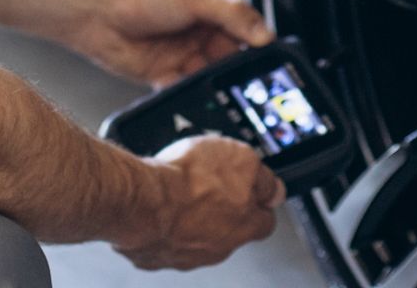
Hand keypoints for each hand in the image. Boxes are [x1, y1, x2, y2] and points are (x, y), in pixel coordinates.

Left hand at [70, 0, 274, 86]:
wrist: (94, 12)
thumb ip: (232, 14)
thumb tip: (264, 34)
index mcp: (212, 2)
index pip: (245, 26)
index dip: (258, 44)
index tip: (271, 63)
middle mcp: (200, 27)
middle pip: (231, 56)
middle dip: (239, 72)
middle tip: (253, 89)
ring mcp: (183, 51)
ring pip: (211, 76)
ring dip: (218, 88)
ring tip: (230, 101)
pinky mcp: (165, 73)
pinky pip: (187, 91)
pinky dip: (195, 100)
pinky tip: (202, 106)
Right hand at [116, 135, 284, 270]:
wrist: (141, 200)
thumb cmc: (188, 181)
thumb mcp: (242, 159)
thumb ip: (263, 178)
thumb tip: (275, 190)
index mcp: (244, 226)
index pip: (266, 221)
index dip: (260, 202)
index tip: (252, 189)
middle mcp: (218, 248)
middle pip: (229, 229)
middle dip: (222, 207)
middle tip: (208, 182)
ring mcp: (185, 255)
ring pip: (195, 235)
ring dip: (190, 216)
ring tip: (177, 189)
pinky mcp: (154, 257)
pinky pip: (164, 239)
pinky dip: (163, 224)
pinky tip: (157, 203)